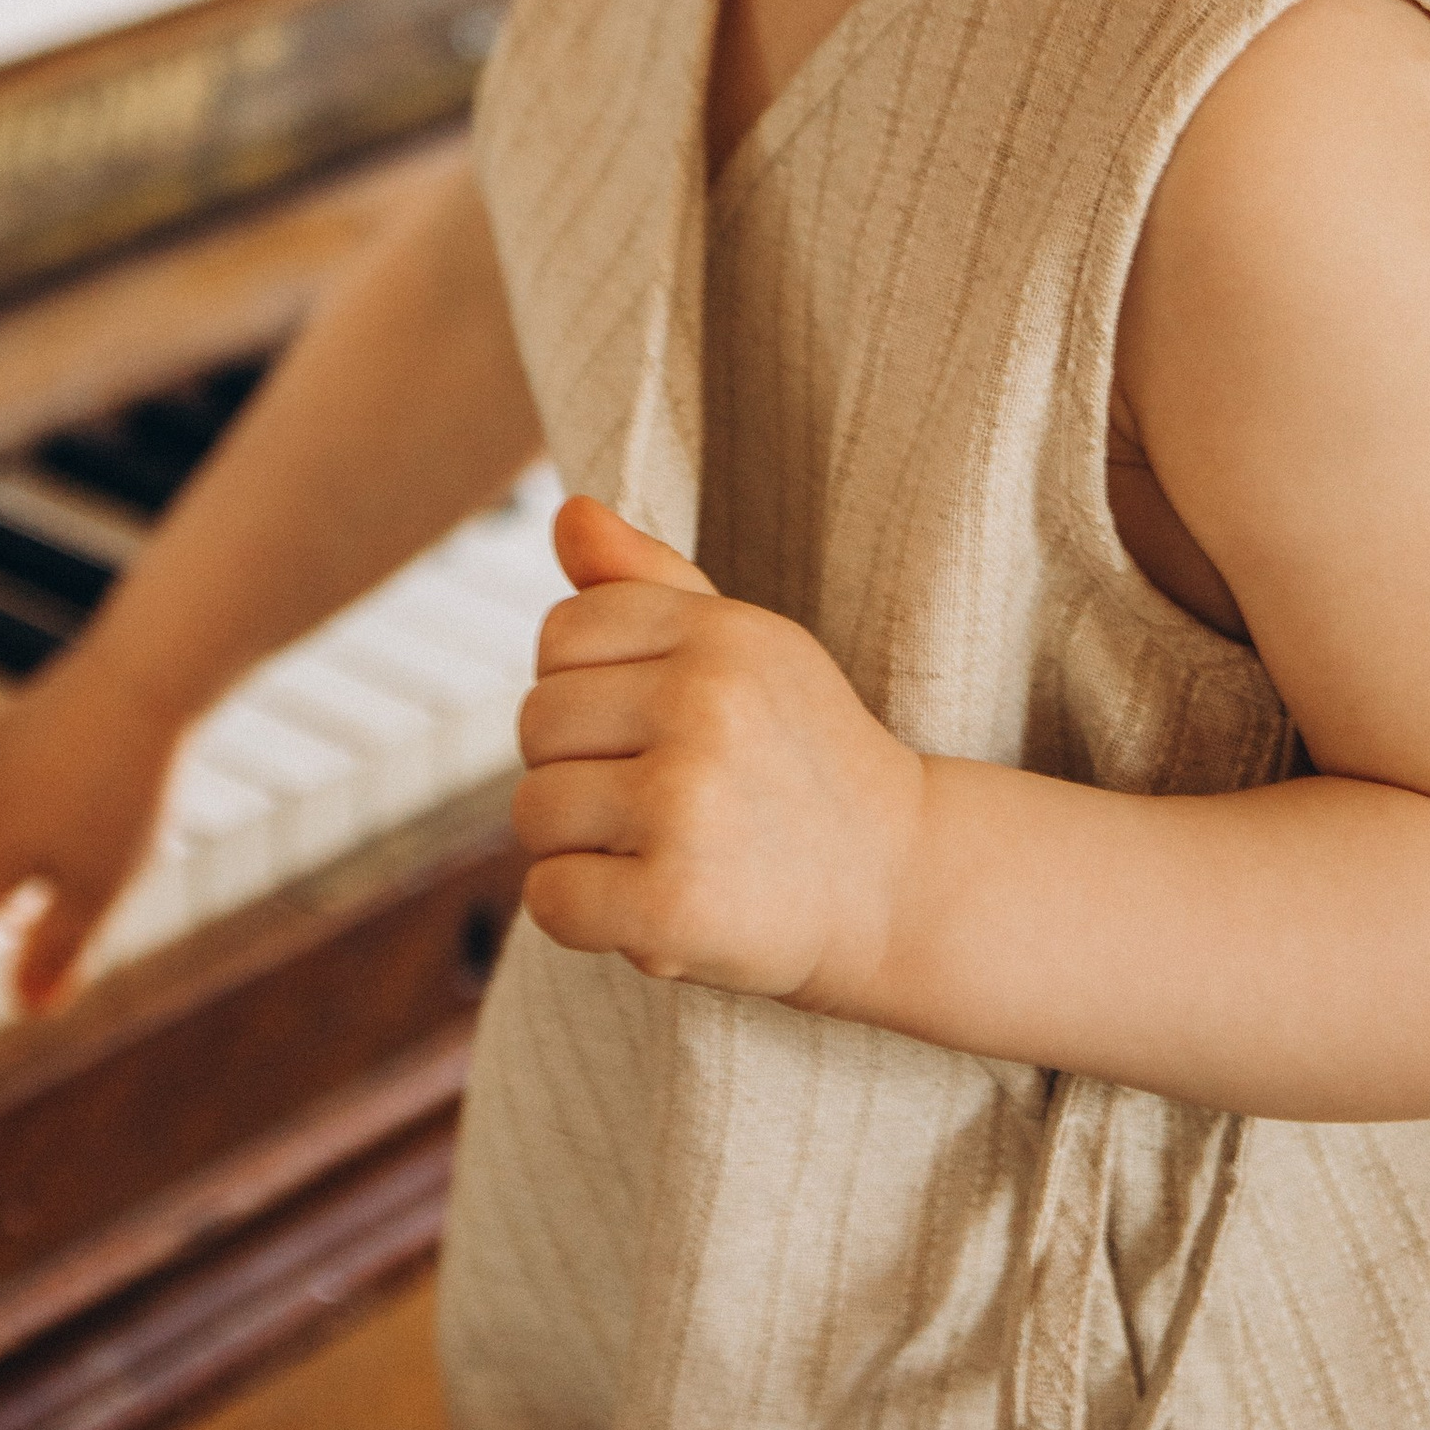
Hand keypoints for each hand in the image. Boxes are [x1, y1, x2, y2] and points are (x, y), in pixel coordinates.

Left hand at [512, 498, 925, 1012]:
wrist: (896, 885)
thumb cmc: (799, 757)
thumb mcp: (746, 649)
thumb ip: (648, 580)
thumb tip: (568, 514)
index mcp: (720, 634)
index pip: (561, 633)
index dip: (586, 688)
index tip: (652, 726)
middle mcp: (705, 706)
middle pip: (536, 722)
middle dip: (577, 767)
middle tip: (661, 800)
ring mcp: (687, 805)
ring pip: (532, 810)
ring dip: (577, 845)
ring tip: (659, 851)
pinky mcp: (673, 905)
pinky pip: (548, 897)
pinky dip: (582, 915)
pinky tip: (649, 910)